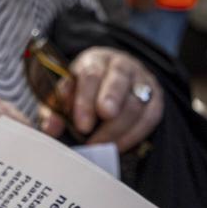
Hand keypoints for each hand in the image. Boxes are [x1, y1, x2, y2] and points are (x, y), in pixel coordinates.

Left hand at [38, 47, 162, 151]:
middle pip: (118, 81)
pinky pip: (150, 117)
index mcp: (94, 60)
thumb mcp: (63, 99)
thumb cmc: (82, 95)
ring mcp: (141, 81)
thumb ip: (54, 111)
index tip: (81, 125)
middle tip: (98, 134)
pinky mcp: (155, 98)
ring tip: (102, 147)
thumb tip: (51, 128)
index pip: (91, 74)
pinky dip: (134, 135)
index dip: (85, 101)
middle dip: (109, 107)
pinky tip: (119, 146)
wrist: (110, 87)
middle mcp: (121, 65)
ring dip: (118, 130)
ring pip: (136, 102)